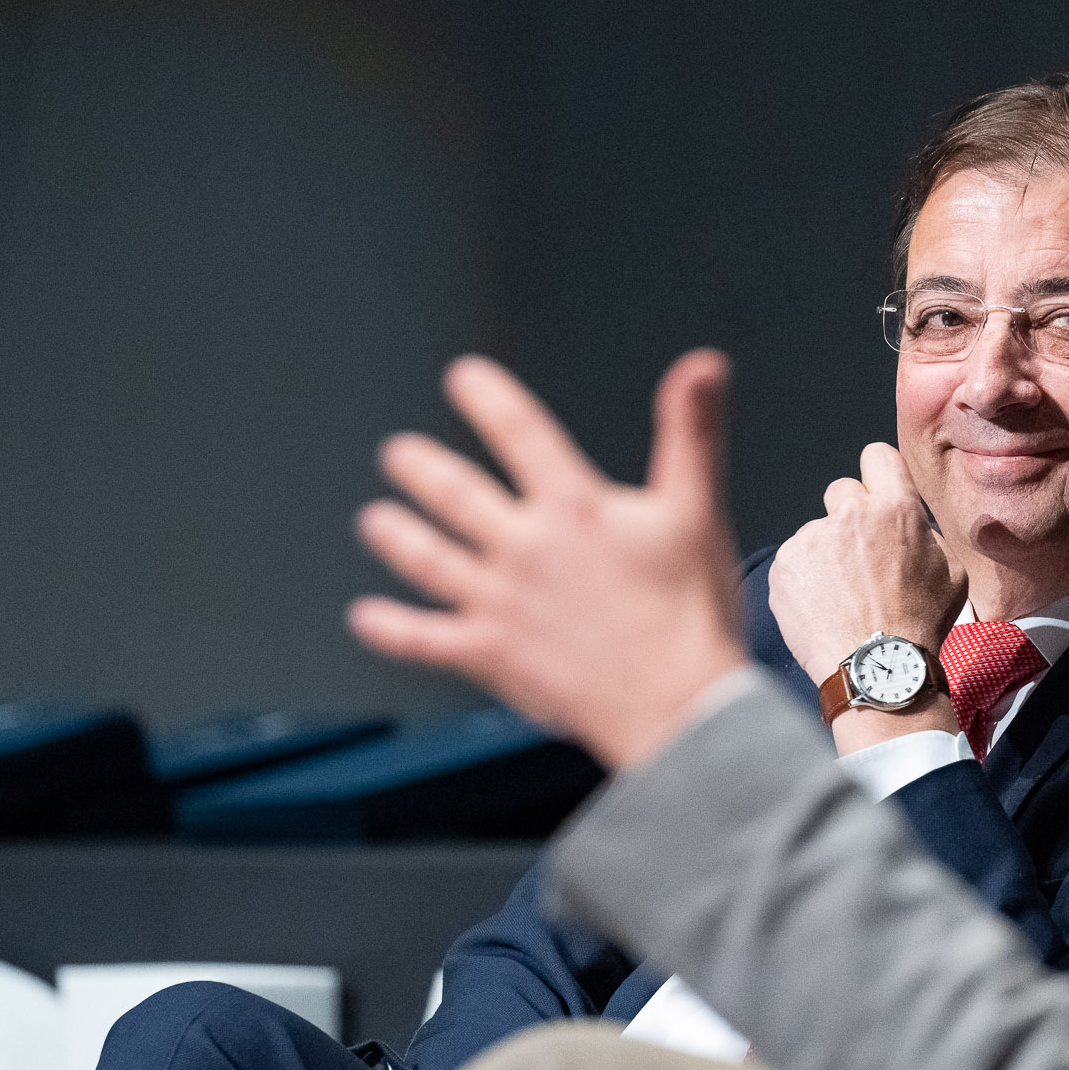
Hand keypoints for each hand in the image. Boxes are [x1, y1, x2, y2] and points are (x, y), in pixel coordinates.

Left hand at [348, 350, 748, 771]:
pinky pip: (425, 639)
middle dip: (422, 469)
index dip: (488, 398)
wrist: (677, 704)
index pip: (521, 433)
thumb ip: (692, 433)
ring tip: (376, 520)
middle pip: (456, 495)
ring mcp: (500, 602)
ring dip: (397, 537)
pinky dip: (390, 629)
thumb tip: (702, 365)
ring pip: (430, 559)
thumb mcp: (698, 511)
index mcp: (575, 508)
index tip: (464, 378)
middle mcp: (526, 548)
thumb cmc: (691, 612)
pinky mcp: (491, 653)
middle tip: (399, 455)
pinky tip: (365, 617)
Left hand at [766, 443, 965, 680]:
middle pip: (842, 491)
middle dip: (850, 517)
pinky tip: (823, 608)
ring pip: (818, 532)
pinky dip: (805, 580)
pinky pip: (794, 560)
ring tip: (843, 597)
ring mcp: (812, 538)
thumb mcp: (952, 573)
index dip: (878, 474)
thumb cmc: (919, 625)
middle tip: (861, 558)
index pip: (877, 455)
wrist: (876, 669)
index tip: (877, 494)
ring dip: (827, 554)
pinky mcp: (783, 564)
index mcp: (896, 509)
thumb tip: (911, 523)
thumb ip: (927, 535)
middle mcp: (851, 514)